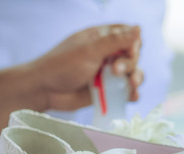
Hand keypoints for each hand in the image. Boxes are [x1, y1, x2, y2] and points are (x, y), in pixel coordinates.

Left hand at [23, 24, 142, 110]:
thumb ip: (115, 41)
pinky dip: (131, 93)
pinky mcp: (107, 91)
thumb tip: (138, 28)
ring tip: (131, 85)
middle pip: (133, 56)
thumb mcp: (89, 50)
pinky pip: (125, 91)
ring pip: (132, 73)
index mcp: (102, 38)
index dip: (133, 44)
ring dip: (135, 78)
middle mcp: (107, 54)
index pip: (129, 36)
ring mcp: (107, 74)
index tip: (129, 52)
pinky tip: (131, 96)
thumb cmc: (62, 65)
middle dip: (130, 63)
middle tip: (116, 71)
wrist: (45, 90)